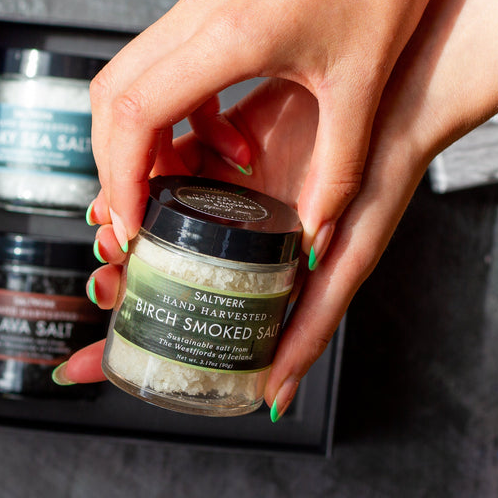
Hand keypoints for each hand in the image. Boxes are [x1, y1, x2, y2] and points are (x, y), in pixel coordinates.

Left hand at [63, 78, 429, 421]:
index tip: (98, 354)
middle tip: (106, 284)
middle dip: (125, 277)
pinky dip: (152, 163)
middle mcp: (237, 232)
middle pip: (164, 261)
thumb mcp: (347, 262)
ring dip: (128, 219)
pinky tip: (136, 172)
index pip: (191, 309)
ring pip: (159, 207)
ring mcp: (226, 187)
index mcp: (258, 268)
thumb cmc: (382, 180)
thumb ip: (310, 330)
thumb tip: (271, 403)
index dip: (141, 329)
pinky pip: (174, 151)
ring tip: (108, 232)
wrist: (398, 94)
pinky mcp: (224, 138)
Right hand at [90, 0, 462, 267]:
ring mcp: (200, 5)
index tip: (131, 219)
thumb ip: (338, 170)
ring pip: (131, 79)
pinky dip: (182, 116)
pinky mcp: (213, 4)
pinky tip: (228, 143)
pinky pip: (168, 66)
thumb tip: (317, 231)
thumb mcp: (362, 88)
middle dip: (117, 164)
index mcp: (229, 35)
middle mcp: (199, 14)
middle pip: (111, 96)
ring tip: (187, 185)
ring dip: (146, 140)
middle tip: (141, 212)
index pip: (135, 112)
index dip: (121, 175)